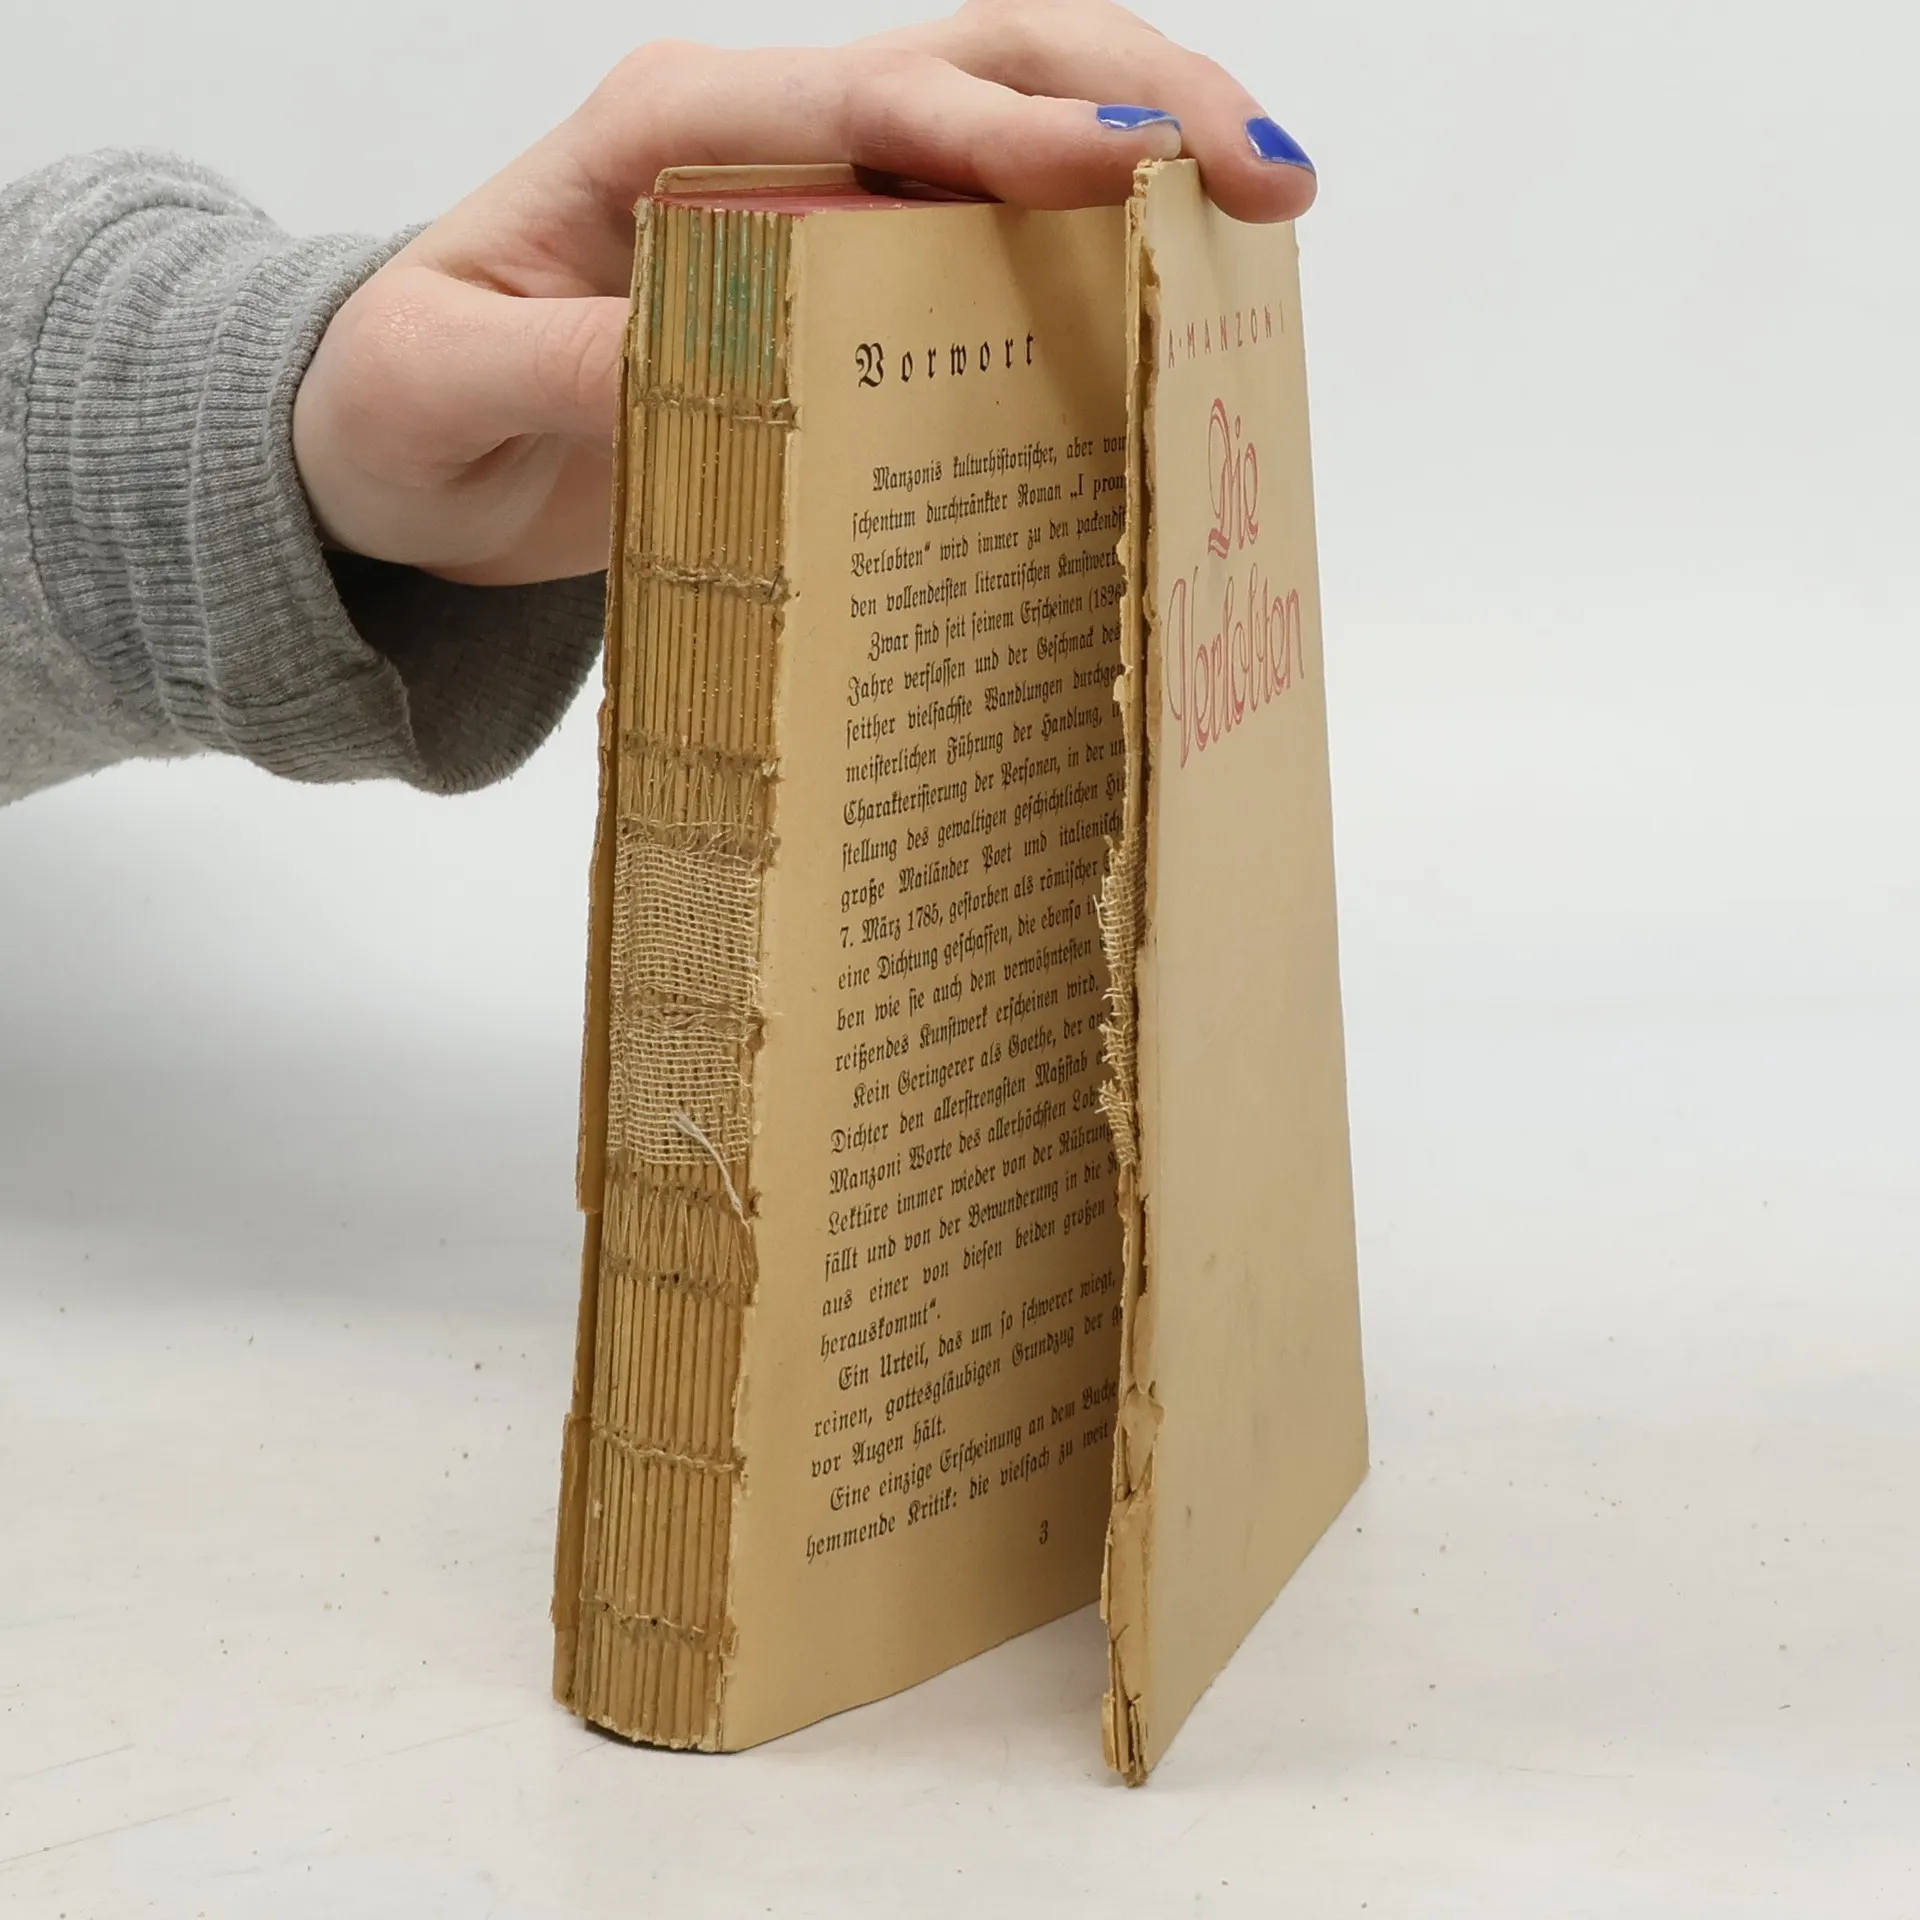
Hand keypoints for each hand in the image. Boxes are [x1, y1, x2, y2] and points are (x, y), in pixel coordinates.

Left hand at [292, 0, 1317, 586]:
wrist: (398, 440)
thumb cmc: (402, 401)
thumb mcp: (443, 389)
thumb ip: (565, 368)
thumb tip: (696, 367)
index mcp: (669, 134)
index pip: (871, 105)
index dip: (1009, 131)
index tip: (1132, 172)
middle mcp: (758, 142)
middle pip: (978, 65)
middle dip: (1137, 98)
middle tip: (1272, 181)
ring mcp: (809, 202)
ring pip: (1006, 130)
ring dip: (1145, 150)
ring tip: (1262, 225)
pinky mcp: (836, 281)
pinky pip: (981, 242)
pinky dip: (1085, 255)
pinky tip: (1162, 300)